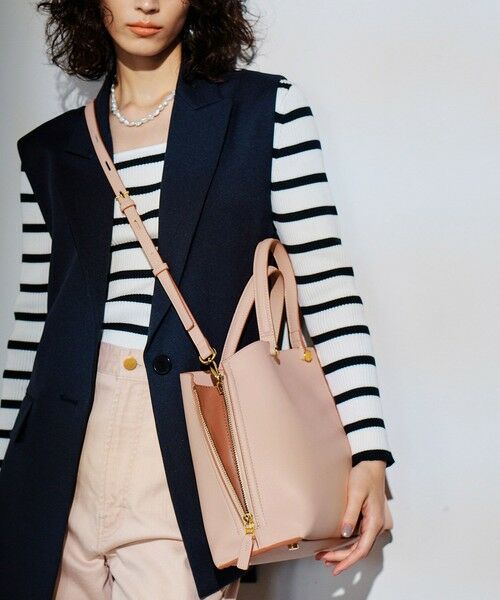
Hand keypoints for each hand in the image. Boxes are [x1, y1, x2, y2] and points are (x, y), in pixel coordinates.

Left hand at [314, 460, 386, 575]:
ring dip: (343, 553)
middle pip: (359, 550)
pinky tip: (336, 544)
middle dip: (341, 558)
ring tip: (326, 556)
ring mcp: (372, 523)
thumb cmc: (365, 476)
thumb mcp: (355, 494)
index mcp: (374, 522)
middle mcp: (375, 526)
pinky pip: (358, 537)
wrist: (371, 464)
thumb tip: (345, 535)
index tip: (336, 568)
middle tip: (322, 559)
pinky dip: (347, 544)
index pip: (362, 550)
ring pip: (358, 545)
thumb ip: (350, 515)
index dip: (348, 561)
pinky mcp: (367, 519)